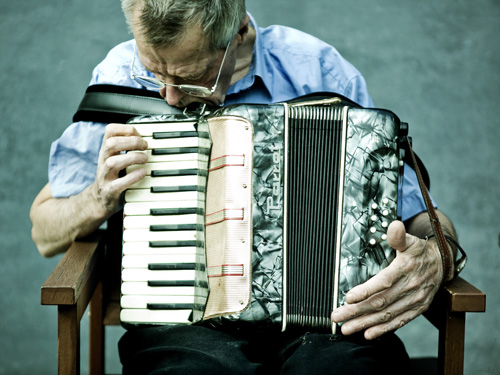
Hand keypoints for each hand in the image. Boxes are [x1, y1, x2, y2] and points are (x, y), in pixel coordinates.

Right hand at [92, 123, 147, 214]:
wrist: (100, 200)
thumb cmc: (113, 176)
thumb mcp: (116, 158)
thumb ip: (125, 147)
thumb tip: (145, 136)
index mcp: (106, 151)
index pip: (109, 131)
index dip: (125, 129)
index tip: (139, 134)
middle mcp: (103, 161)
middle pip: (110, 144)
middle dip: (131, 142)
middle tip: (145, 146)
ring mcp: (105, 177)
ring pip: (112, 163)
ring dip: (132, 158)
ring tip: (145, 159)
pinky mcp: (109, 191)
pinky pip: (118, 184)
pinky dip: (132, 177)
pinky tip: (142, 173)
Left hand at [331, 220, 442, 339]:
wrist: (442, 264)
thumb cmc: (420, 251)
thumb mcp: (411, 239)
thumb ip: (399, 235)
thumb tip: (394, 226)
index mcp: (405, 269)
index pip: (384, 282)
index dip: (366, 291)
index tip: (348, 298)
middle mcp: (410, 287)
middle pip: (380, 302)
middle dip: (356, 311)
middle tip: (337, 317)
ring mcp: (414, 300)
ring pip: (386, 314)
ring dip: (365, 323)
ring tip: (346, 328)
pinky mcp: (417, 309)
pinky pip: (399, 322)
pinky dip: (383, 329)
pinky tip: (368, 334)